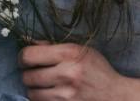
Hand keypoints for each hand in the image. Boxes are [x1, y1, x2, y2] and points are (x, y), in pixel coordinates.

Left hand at [19, 43, 139, 100]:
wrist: (115, 94)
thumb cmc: (97, 69)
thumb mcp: (81, 50)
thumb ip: (55, 46)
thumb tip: (29, 43)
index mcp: (69, 53)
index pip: (29, 55)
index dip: (24, 57)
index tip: (28, 59)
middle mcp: (66, 73)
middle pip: (27, 76)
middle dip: (29, 74)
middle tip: (36, 72)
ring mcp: (65, 94)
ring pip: (31, 93)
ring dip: (34, 89)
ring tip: (44, 84)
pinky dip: (42, 98)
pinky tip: (51, 93)